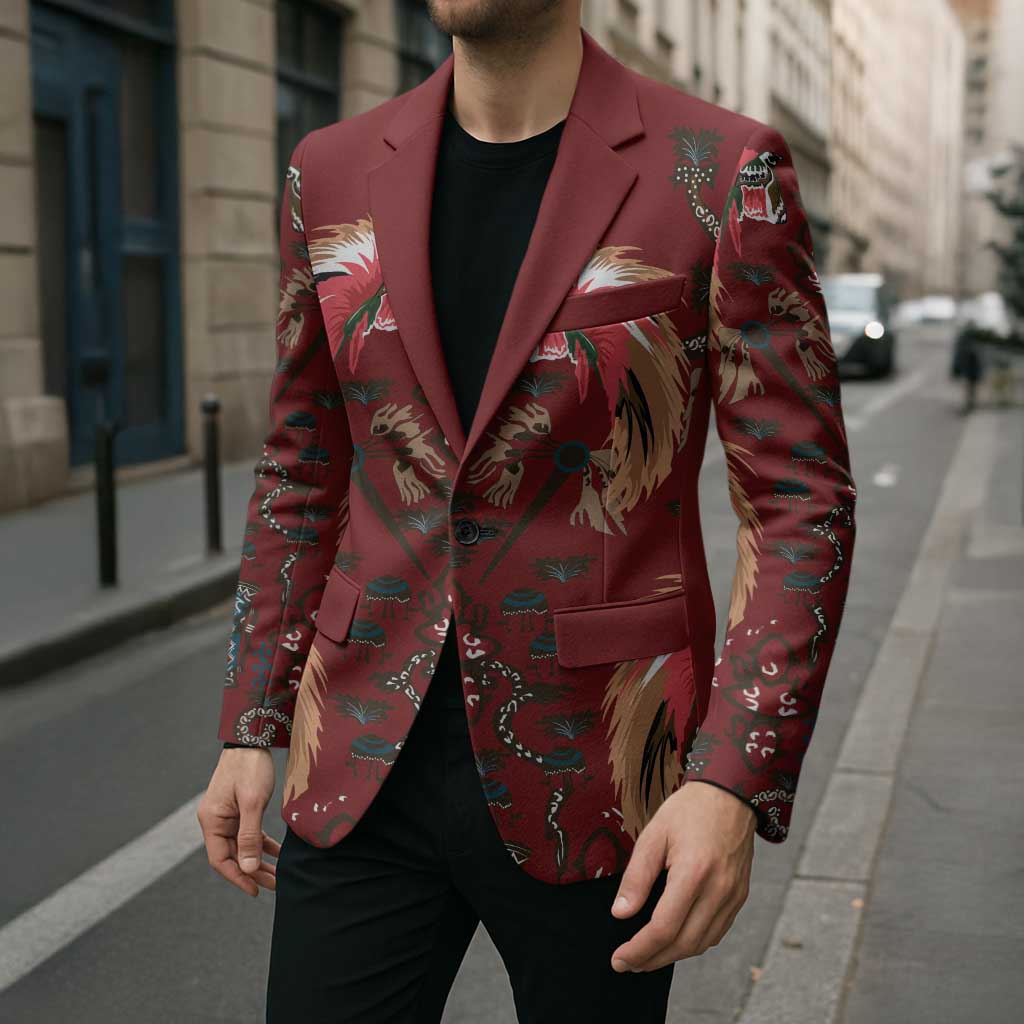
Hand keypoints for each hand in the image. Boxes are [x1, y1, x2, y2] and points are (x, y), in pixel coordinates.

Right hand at [197, 747, 278, 896]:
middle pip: (233, 855)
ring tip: (278, 876)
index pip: (220, 860)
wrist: (252, 738)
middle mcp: (216, 821)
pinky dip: (262, 844)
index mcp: (212, 821)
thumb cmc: (250, 767)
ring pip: (243, 846)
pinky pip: (250, 833)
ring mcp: (228, 815)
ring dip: (259, 860)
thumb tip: (249, 868)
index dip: (237, 877)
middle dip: (252, 872)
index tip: (255, 891)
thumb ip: (250, 836)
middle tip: (274, 885)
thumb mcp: (252, 803)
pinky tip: (277, 854)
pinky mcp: (240, 809)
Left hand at [609, 780, 755, 971]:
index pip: (664, 927)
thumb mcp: (654, 835)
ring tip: (647, 957)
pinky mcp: (740, 896)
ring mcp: (733, 895)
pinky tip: (675, 941)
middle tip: (628, 964)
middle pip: (684, 943)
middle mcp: (718, 890)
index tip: (619, 959)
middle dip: (652, 960)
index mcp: (694, 872)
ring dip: (673, 956)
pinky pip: (716, 932)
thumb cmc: (688, 810)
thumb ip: (636, 876)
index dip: (639, 949)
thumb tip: (620, 914)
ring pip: (702, 943)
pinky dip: (694, 943)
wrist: (730, 795)